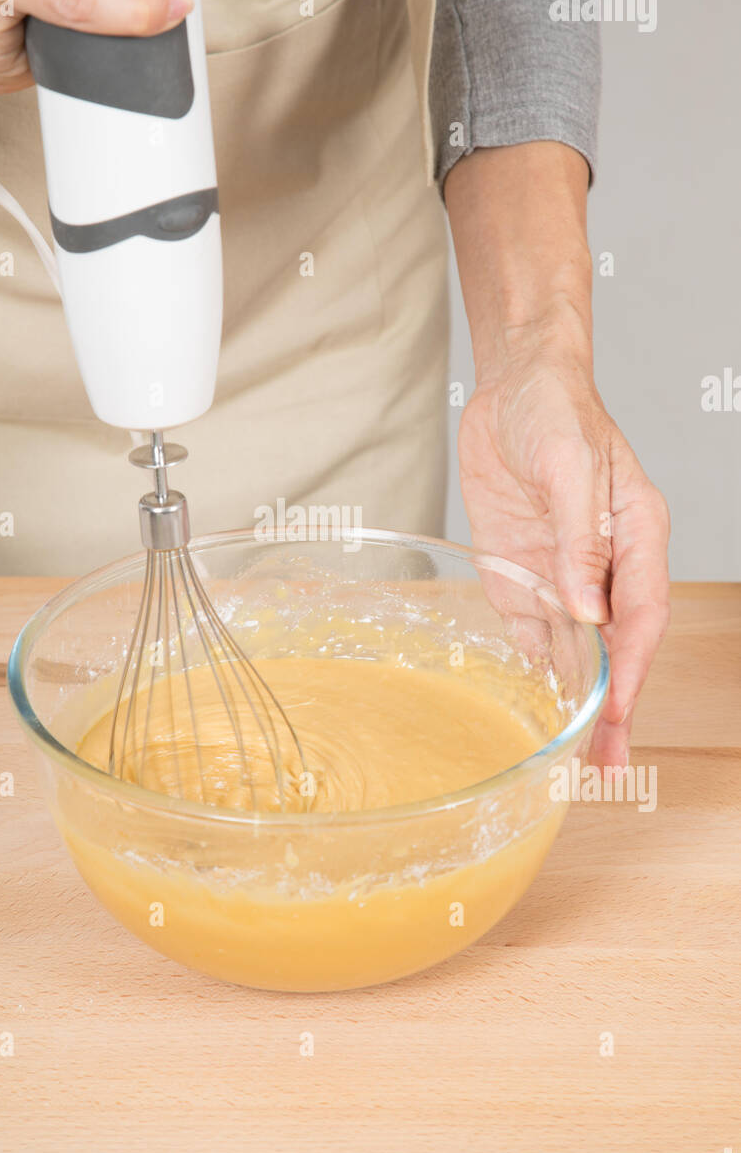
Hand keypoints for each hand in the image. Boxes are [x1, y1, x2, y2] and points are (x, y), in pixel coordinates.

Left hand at [458, 318, 670, 767]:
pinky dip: (537, 668)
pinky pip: (531, 629)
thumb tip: (588, 610)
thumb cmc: (558, 414)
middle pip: (615, 646)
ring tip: (575, 754)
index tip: (618, 712)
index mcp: (636, 537)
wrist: (512, 389)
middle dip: (614, 706)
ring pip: (576, 648)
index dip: (632, 668)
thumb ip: (580, 541)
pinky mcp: (521, 572)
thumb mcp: (572, 469)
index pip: (640, 616)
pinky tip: (537, 706)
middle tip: (605, 763)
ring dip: (577, 699)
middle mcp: (603, 565)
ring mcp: (562, 573)